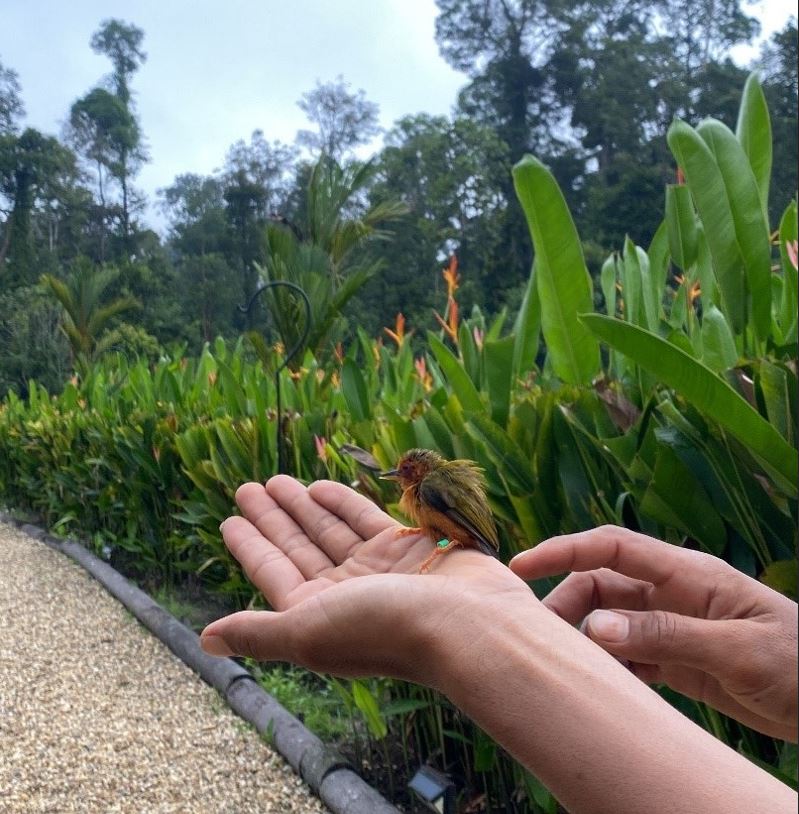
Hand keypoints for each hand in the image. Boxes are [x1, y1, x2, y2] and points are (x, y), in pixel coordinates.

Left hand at [200, 476, 531, 685]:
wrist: (470, 624)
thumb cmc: (384, 628)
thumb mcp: (308, 630)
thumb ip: (259, 630)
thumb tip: (205, 639)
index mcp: (316, 616)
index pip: (273, 572)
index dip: (250, 545)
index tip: (229, 520)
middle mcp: (344, 593)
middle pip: (298, 547)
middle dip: (272, 518)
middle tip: (247, 487)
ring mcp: (376, 569)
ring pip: (329, 530)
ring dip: (301, 506)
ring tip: (276, 479)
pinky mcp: (407, 548)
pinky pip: (365, 519)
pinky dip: (343, 501)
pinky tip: (321, 485)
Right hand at [510, 526, 797, 741]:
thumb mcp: (737, 649)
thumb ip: (666, 635)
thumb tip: (594, 628)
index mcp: (686, 574)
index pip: (612, 548)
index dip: (563, 550)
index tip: (521, 567)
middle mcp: (672, 593)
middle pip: (601, 584)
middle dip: (568, 603)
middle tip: (542, 637)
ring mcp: (673, 626)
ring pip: (610, 621)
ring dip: (585, 637)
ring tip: (568, 664)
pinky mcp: (677, 660)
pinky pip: (629, 656)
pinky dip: (610, 666)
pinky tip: (602, 684)